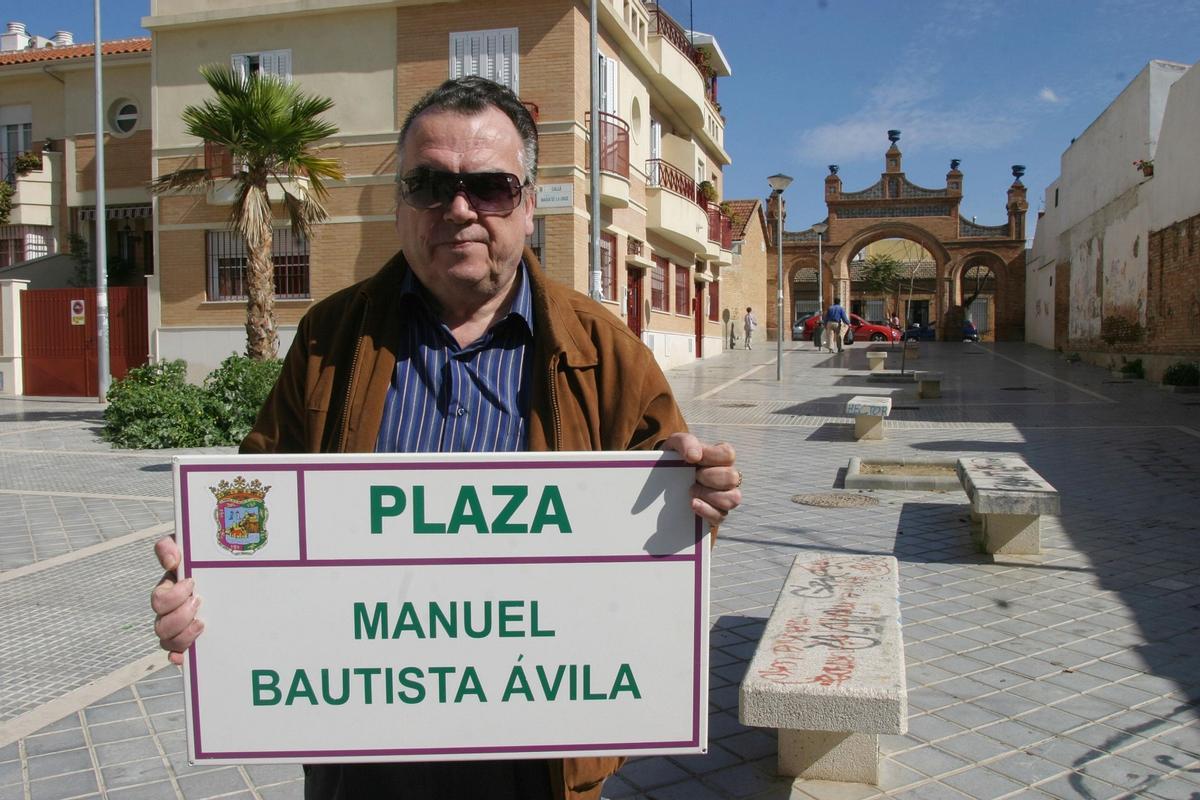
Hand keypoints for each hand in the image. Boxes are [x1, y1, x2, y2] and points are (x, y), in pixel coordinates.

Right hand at [151, 536, 203, 665]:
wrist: (229, 573)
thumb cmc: (208, 560)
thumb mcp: (190, 547)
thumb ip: (171, 546)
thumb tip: (170, 561)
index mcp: (170, 590)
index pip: (159, 599)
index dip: (173, 596)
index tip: (192, 582)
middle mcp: (171, 612)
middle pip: (161, 625)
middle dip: (180, 616)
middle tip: (199, 602)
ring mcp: (180, 628)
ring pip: (168, 642)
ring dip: (184, 635)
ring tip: (202, 623)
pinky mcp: (191, 641)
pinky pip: (178, 655)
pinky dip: (179, 657)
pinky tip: (186, 656)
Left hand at [662, 432, 741, 528]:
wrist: (662, 481)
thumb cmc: (675, 460)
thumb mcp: (675, 445)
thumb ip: (686, 442)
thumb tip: (694, 456)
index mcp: (720, 457)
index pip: (728, 454)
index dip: (711, 456)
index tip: (693, 459)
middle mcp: (726, 477)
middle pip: (733, 478)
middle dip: (710, 477)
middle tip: (694, 476)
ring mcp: (724, 497)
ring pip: (733, 499)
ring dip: (710, 495)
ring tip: (692, 491)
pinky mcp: (716, 514)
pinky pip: (721, 517)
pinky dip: (707, 511)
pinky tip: (693, 503)